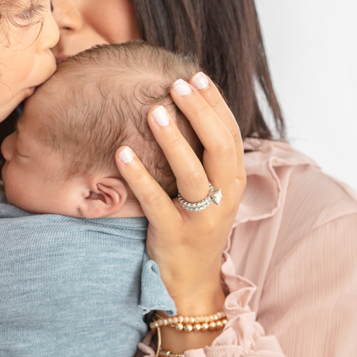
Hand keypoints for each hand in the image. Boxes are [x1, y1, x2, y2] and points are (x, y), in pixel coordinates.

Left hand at [115, 72, 245, 314]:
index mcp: (234, 181)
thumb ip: (202, 154)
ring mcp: (202, 219)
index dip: (214, 103)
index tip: (195, 75)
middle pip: (219, 147)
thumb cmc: (194, 224)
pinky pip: (156, 202)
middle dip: (199, 112)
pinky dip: (139, 176)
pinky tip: (121, 153)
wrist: (190, 281)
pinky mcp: (175, 235)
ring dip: (173, 140)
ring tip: (153, 111)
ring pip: (193, 174)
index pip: (231, 133)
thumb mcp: (208, 189)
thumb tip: (184, 103)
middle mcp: (225, 198)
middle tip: (176, 85)